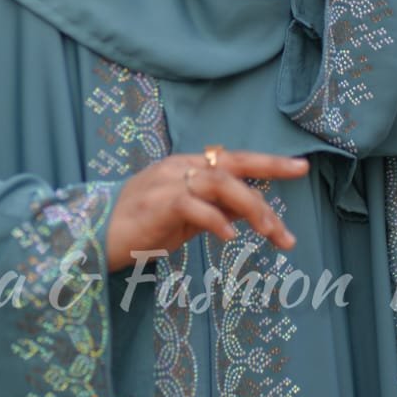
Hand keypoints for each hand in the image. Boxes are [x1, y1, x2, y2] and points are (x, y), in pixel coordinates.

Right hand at [105, 150, 310, 271]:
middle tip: (293, 212)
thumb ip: (214, 207)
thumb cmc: (140, 228)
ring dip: (251, 207)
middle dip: (270, 178)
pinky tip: (230, 236)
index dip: (268, 162)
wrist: (94, 237)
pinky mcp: (156, 203)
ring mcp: (166, 182)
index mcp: (186, 166)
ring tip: (271, 232)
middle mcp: (178, 167)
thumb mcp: (185, 217)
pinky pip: (193, 205)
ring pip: (219, 182)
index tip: (301, 168)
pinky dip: (216, 219)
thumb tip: (249, 210)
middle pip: (232, 165)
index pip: (233, 158)